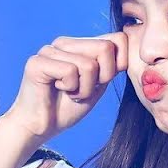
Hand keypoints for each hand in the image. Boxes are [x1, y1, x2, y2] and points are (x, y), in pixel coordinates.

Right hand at [3, 33, 127, 144]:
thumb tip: (129, 49)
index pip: (117, 39)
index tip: (100, 82)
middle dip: (101, 78)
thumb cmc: (67, 107)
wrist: (40, 128)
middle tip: (82, 90)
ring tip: (69, 92)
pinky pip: (70, 71)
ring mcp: (50, 49)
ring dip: (84, 89)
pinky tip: (57, 90)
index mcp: (80, 44)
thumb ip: (111, 66)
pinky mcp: (37, 62)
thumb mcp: (98, 84)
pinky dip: (70, 88)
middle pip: (105, 48)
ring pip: (89, 64)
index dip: (117, 65)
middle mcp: (64, 42)